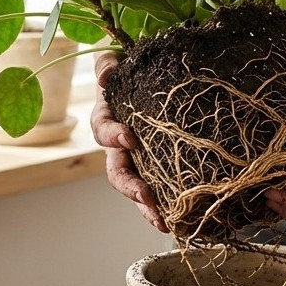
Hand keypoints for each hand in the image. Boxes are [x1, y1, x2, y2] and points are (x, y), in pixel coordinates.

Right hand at [90, 52, 168, 231]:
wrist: (151, 78)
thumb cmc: (133, 69)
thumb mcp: (117, 61)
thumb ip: (108, 65)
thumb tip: (106, 76)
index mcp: (107, 119)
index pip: (103, 130)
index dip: (113, 135)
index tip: (130, 137)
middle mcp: (119, 147)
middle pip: (118, 173)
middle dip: (131, 187)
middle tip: (146, 197)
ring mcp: (138, 161)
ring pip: (137, 190)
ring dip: (148, 208)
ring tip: (164, 223)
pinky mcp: (158, 169)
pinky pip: (161, 191)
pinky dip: (169, 207)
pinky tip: (183, 222)